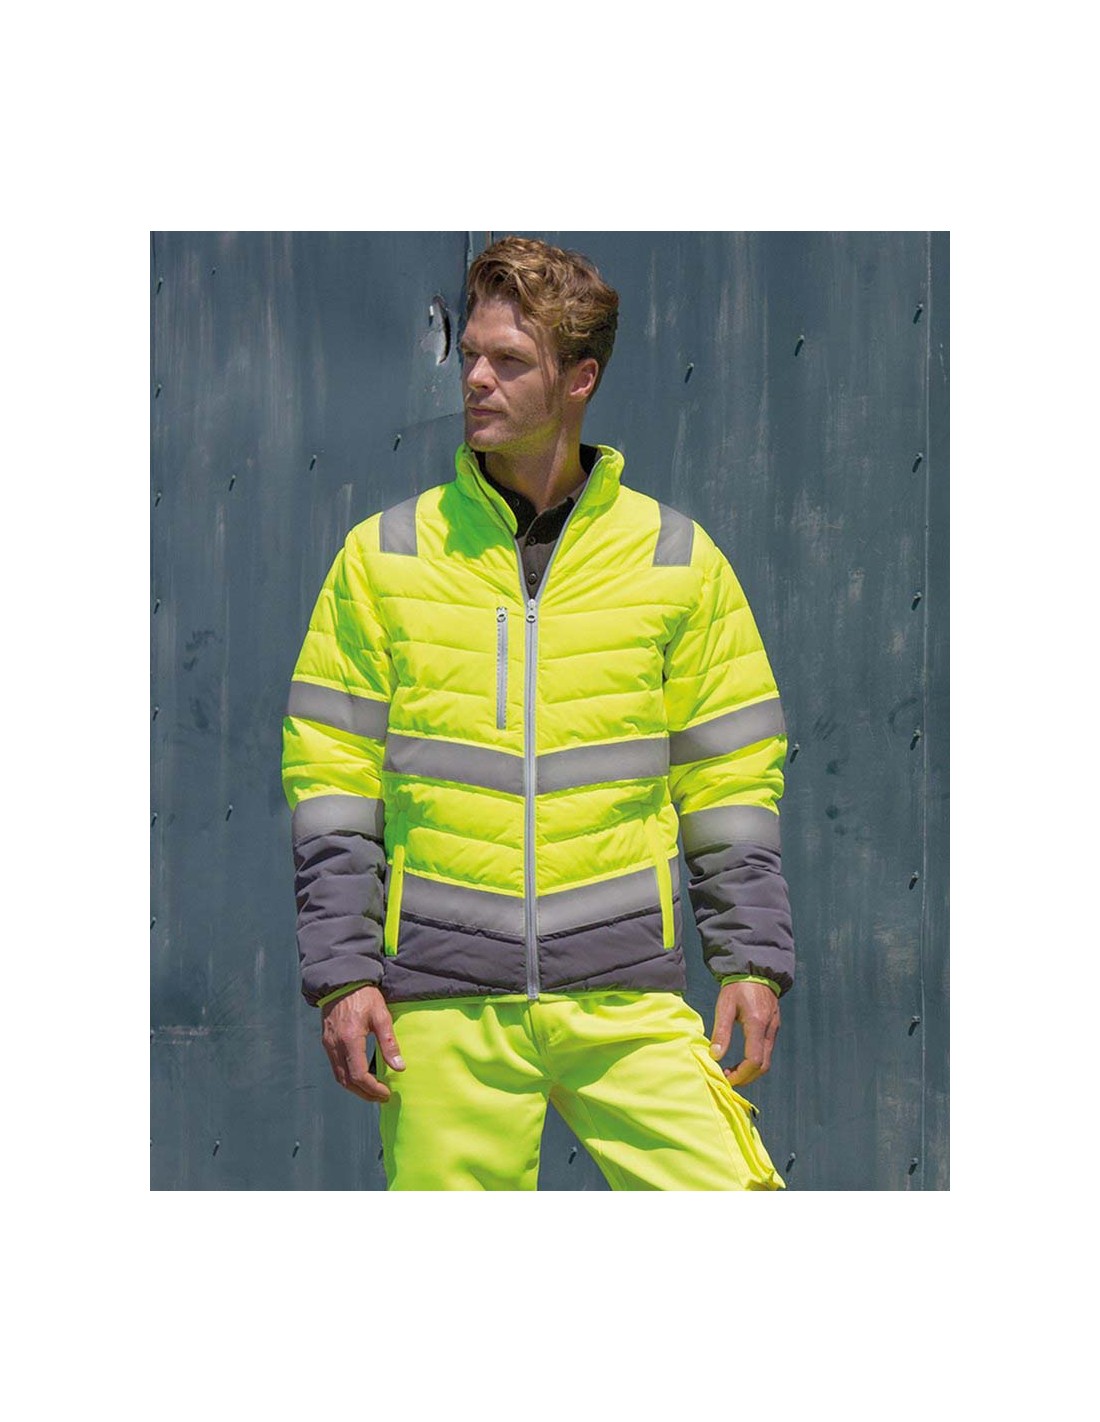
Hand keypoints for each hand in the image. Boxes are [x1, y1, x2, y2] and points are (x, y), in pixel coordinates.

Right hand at [321, 985, 404, 1102]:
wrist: (342, 980)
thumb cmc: (364, 996)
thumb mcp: (381, 1016)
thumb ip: (389, 1043)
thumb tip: (399, 1067)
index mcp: (350, 1040)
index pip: (359, 1076)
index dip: (373, 1089)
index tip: (387, 1093)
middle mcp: (335, 1046)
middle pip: (347, 1081)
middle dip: (364, 1093)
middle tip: (381, 1097)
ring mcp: (328, 1044)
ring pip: (339, 1076)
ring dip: (355, 1087)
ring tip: (372, 1090)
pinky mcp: (326, 1042)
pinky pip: (335, 1067)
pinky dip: (348, 1077)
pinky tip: (361, 1075)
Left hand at [709, 981, 779, 1086]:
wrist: (755, 971)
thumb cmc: (737, 987)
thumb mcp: (725, 1006)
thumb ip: (721, 1032)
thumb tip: (715, 1056)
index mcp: (757, 1024)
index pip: (754, 1060)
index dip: (741, 1074)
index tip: (726, 1077)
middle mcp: (770, 1030)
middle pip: (763, 1066)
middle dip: (746, 1077)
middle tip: (727, 1078)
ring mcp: (774, 1029)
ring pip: (767, 1060)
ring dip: (750, 1071)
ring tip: (731, 1070)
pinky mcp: (773, 1028)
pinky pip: (767, 1051)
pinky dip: (755, 1062)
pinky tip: (741, 1060)